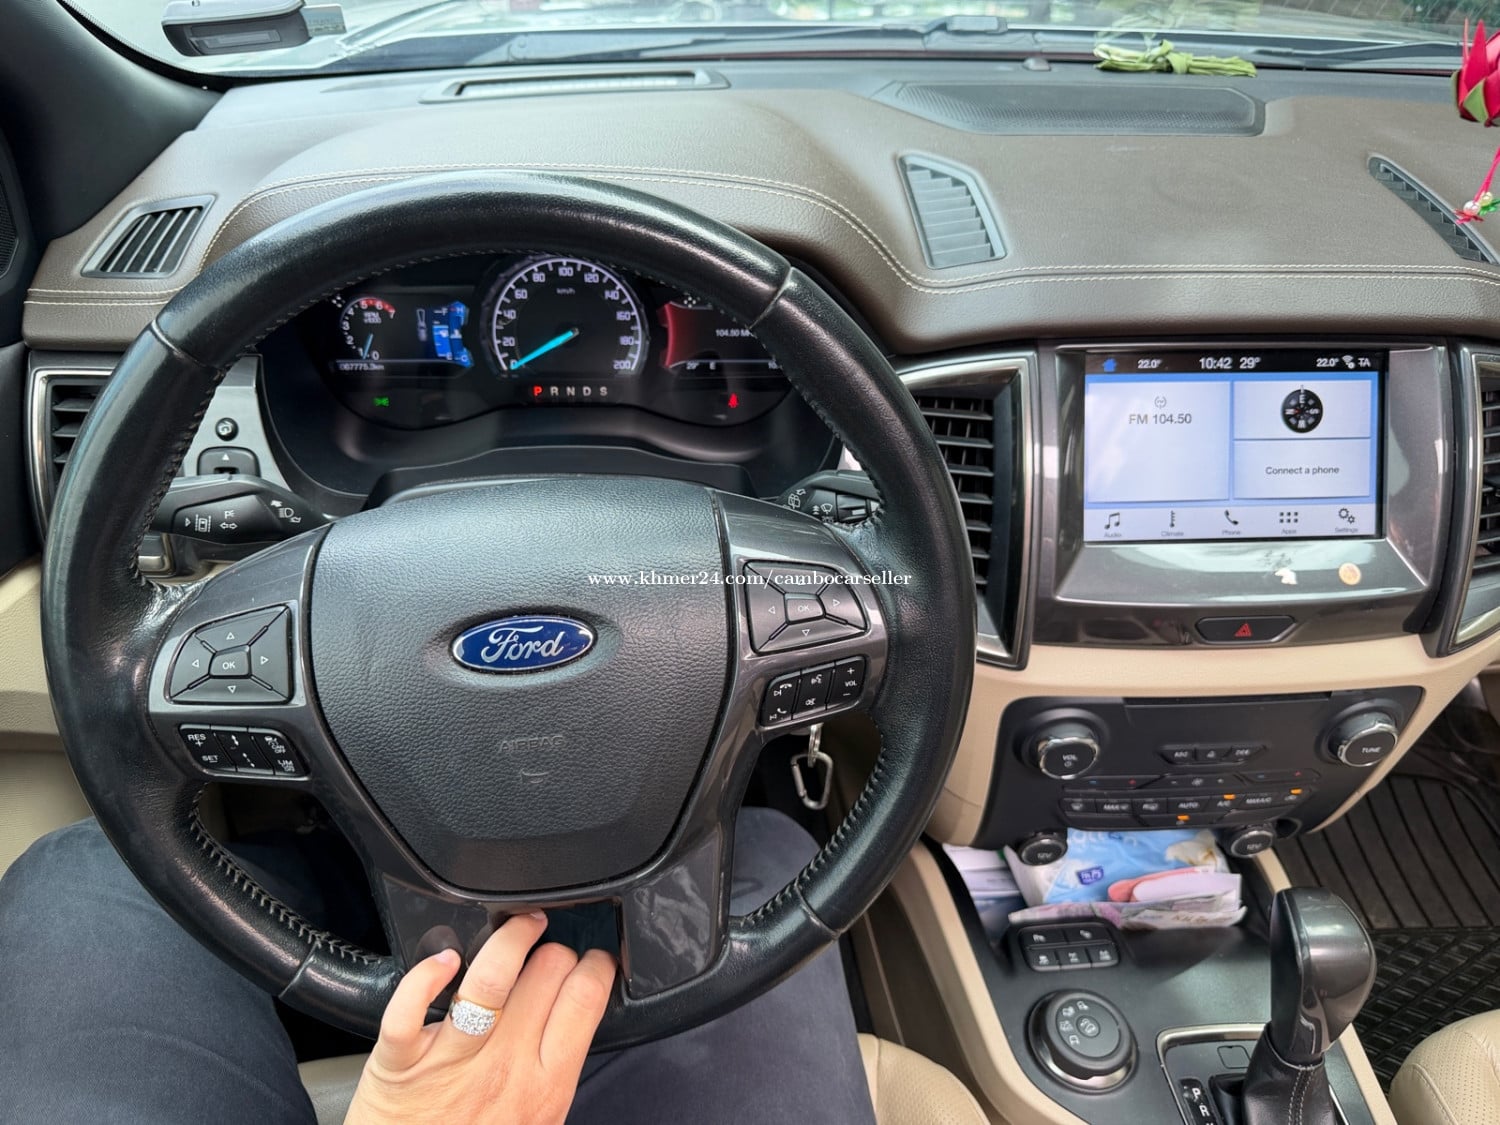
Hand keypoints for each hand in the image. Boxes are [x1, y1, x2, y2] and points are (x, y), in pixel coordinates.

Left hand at [346, 913, 616, 1124]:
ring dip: (510, 938)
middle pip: (546, 974)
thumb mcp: (540, 1121)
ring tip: (519, 926)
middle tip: (552, 951)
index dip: (598, 965)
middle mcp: (503, 1066)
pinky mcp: (401, 1061)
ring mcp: (452, 1061)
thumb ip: (556, 1071)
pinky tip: (445, 959)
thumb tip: (576, 1019)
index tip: (596, 959)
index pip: (585, 999)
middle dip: (556, 948)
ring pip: (490, 978)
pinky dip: (426, 975)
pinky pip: (410, 1007)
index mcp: (545, 1084)